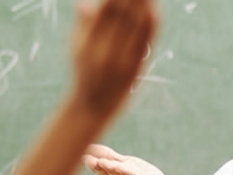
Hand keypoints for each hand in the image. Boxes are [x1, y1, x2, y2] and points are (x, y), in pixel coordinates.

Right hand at [70, 0, 157, 115]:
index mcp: (87, 43)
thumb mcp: (76, 47)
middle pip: (122, 13)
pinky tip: (155, 9)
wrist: (94, 106)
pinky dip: (151, 23)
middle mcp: (104, 51)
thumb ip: (83, 24)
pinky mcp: (135, 68)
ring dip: (143, 4)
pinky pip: (145, 42)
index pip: (105, 10)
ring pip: (135, 25)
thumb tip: (83, 2)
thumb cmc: (84, 70)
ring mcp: (121, 61)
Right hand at [83, 144, 173, 174]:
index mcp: (115, 174)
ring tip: (101, 162)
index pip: (101, 167)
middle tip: (85, 158)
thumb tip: (90, 147)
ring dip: (110, 169)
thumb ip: (108, 156)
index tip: (81, 154)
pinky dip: (128, 173)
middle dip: (97, 166)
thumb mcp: (123, 164)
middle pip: (107, 173)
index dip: (91, 161)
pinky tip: (121, 167)